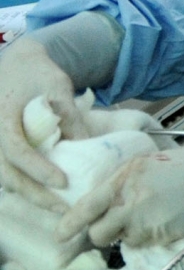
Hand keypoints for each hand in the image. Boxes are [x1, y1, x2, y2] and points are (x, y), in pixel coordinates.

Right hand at [0, 39, 88, 210]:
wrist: (16, 61)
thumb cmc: (38, 72)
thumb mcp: (57, 86)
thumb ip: (69, 115)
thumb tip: (88, 147)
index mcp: (2, 116)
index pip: (17, 150)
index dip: (38, 169)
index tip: (63, 182)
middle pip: (5, 172)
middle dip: (34, 193)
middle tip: (64, 208)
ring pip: (2, 176)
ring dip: (28, 193)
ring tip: (57, 206)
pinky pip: (5, 170)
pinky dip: (22, 183)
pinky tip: (45, 193)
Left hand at [59, 133, 183, 247]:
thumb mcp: (148, 162)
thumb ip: (122, 182)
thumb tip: (101, 202)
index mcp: (125, 178)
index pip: (86, 207)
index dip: (69, 224)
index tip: (61, 235)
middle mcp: (132, 201)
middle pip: (99, 233)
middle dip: (102, 234)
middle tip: (115, 227)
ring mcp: (150, 220)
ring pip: (124, 240)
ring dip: (131, 234)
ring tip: (152, 217)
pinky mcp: (167, 234)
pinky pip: (147, 244)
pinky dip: (151, 237)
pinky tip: (167, 220)